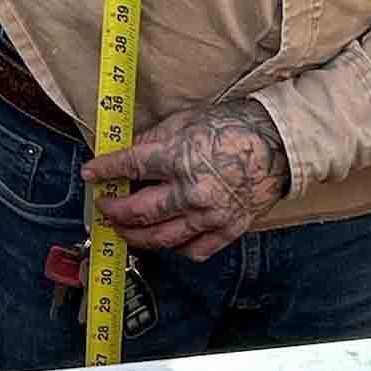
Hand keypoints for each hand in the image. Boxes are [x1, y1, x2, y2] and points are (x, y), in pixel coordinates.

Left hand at [83, 100, 290, 260]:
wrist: (279, 144)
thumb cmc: (234, 126)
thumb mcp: (187, 120)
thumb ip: (155, 138)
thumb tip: (130, 151)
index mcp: (179, 158)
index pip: (130, 166)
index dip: (105, 170)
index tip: (91, 173)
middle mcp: (191, 192)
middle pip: (139, 211)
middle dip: (114, 212)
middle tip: (103, 208)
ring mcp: (210, 216)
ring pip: (162, 237)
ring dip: (135, 236)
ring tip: (123, 230)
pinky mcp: (228, 230)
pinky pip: (194, 250)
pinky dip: (175, 248)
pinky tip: (165, 239)